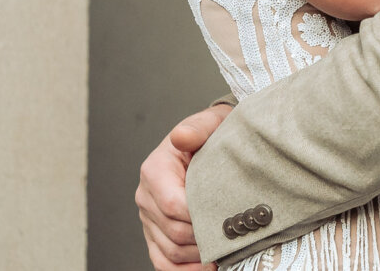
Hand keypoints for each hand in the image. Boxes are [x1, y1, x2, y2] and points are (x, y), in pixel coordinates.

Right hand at [136, 103, 231, 270]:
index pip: (173, 205)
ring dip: (197, 257)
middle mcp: (146, 196)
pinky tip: (207, 268)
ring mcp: (148, 218)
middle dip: (204, 239)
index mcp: (155, 170)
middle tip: (233, 239)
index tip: (227, 219)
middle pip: (173, 232)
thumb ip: (197, 128)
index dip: (199, 217)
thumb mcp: (209, 124)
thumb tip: (181, 136)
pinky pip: (162, 261)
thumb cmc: (211, 135)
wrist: (209, 144)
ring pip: (170, 251)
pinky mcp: (154, 234)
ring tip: (224, 253)